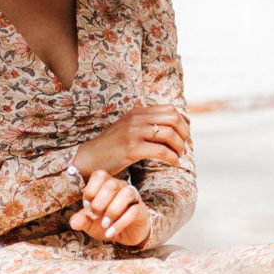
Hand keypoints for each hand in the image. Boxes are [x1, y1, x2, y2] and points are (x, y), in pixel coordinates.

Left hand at [69, 170, 150, 246]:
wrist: (124, 236)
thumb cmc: (106, 223)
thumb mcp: (90, 223)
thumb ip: (82, 220)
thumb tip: (73, 223)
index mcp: (107, 184)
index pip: (99, 175)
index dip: (90, 190)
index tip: (86, 207)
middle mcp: (121, 186)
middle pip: (111, 184)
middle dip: (99, 202)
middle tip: (94, 216)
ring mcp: (133, 197)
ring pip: (126, 193)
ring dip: (112, 210)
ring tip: (104, 224)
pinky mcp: (141, 211)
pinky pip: (133, 211)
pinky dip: (120, 223)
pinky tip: (110, 232)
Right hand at [72, 104, 188, 178]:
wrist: (89, 158)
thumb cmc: (110, 147)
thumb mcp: (128, 129)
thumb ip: (145, 125)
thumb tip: (170, 128)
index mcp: (137, 112)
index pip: (170, 110)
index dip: (182, 123)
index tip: (182, 137)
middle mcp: (136, 119)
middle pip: (173, 119)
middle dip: (184, 134)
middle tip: (183, 147)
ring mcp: (133, 133)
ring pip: (169, 134)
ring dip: (179, 147)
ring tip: (178, 157)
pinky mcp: (131, 149)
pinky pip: (161, 151)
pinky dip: (172, 158)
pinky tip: (173, 163)